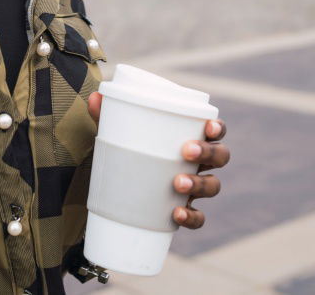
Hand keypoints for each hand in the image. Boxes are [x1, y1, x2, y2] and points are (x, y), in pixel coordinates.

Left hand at [87, 91, 229, 229]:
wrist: (120, 187)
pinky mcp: (184, 210)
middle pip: (220, 156)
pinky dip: (192, 217)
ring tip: (177, 183)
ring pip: (213, 185)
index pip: (215, 130)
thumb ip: (107, 114)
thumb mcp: (118, 131)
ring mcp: (194, 187)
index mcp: (190, 137)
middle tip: (186, 151)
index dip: (217, 127)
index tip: (208, 126)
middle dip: (208, 153)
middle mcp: (199, 162)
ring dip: (199, 183)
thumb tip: (94, 97)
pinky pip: (198, 218)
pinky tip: (177, 214)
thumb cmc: (130, 149)